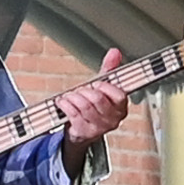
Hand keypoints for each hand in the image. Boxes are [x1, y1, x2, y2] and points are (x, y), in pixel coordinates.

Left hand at [60, 48, 128, 172]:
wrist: (82, 129)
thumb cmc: (94, 106)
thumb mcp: (103, 87)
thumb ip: (109, 69)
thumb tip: (114, 52)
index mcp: (121, 107)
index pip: (119, 95)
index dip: (105, 87)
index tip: (96, 83)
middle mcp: (113, 119)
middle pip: (98, 100)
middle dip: (85, 91)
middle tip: (81, 90)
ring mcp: (99, 128)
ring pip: (85, 106)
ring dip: (74, 97)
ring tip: (70, 95)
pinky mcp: (84, 132)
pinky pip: (73, 114)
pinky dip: (65, 104)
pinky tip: (63, 101)